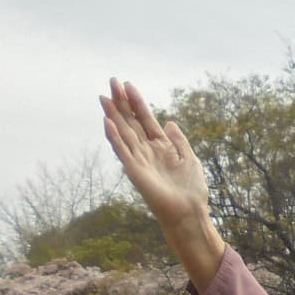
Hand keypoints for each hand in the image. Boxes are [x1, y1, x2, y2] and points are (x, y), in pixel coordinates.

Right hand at [99, 78, 225, 289]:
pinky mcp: (135, 171)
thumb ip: (178, 140)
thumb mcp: (189, 158)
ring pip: (123, 133)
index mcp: (160, 146)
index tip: (128, 85)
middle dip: (121, 102)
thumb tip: (169, 122)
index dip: (137, 102)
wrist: (189, 211)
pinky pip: (122, 151)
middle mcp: (146, 151)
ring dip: (113, 115)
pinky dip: (114, 138)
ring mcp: (139, 160)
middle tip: (111, 82)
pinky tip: (107, 123)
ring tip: (104, 97)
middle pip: (130, 122)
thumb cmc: (191, 189)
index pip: (145, 119)